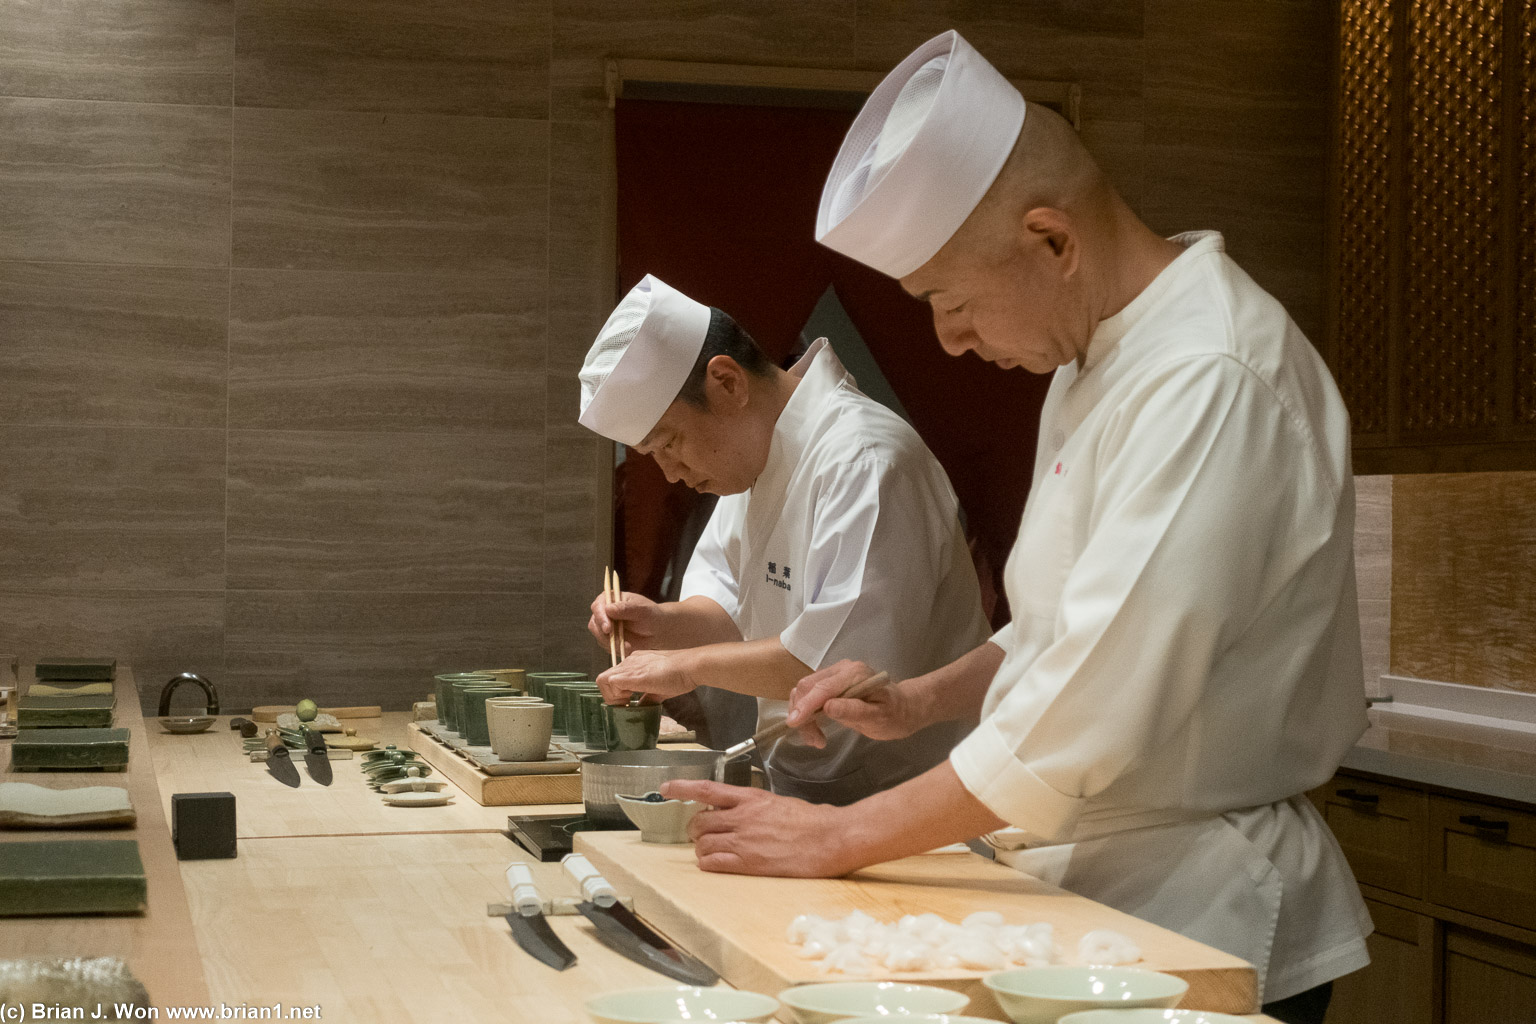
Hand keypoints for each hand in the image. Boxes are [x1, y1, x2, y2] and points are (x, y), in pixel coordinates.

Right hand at [587, 590, 663, 654]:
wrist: (656, 630)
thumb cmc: (650, 615)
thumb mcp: (642, 610)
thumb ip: (626, 609)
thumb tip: (608, 609)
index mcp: (611, 598)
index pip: (598, 606)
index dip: (601, 617)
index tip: (608, 628)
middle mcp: (604, 610)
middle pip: (594, 623)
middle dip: (604, 634)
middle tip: (618, 641)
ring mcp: (604, 625)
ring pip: (598, 636)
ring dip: (612, 643)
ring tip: (628, 646)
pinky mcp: (607, 638)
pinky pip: (605, 645)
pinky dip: (615, 648)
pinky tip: (628, 647)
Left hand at [596, 649, 693, 704]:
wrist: (690, 667)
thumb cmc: (681, 675)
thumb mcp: (660, 689)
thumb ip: (648, 697)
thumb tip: (642, 708)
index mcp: (637, 662)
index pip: (615, 677)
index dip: (617, 692)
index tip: (628, 703)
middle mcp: (630, 662)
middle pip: (605, 678)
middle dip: (611, 696)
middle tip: (625, 705)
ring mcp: (629, 666)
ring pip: (604, 679)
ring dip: (612, 696)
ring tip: (626, 705)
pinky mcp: (631, 674)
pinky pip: (610, 682)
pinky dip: (615, 695)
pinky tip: (629, 702)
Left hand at [661, 780, 855, 876]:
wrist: (831, 838)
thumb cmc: (812, 821)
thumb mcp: (779, 803)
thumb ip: (754, 806)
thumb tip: (740, 811)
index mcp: (751, 797)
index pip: (707, 789)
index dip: (682, 788)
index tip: (665, 788)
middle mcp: (743, 816)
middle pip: (700, 821)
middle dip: (696, 829)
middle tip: (702, 835)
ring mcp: (744, 840)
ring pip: (703, 843)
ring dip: (702, 848)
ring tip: (712, 851)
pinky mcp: (749, 863)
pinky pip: (713, 863)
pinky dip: (708, 864)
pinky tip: (715, 864)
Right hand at [786, 659, 919, 746]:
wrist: (902, 709)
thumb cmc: (893, 715)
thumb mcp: (877, 717)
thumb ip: (853, 711)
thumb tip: (827, 707)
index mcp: (855, 674)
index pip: (823, 688)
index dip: (806, 705)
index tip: (794, 723)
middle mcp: (842, 669)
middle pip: (808, 686)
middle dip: (802, 714)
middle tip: (814, 741)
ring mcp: (835, 674)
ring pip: (805, 691)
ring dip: (803, 716)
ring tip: (817, 740)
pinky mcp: (830, 683)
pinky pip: (810, 695)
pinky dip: (807, 714)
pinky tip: (817, 730)